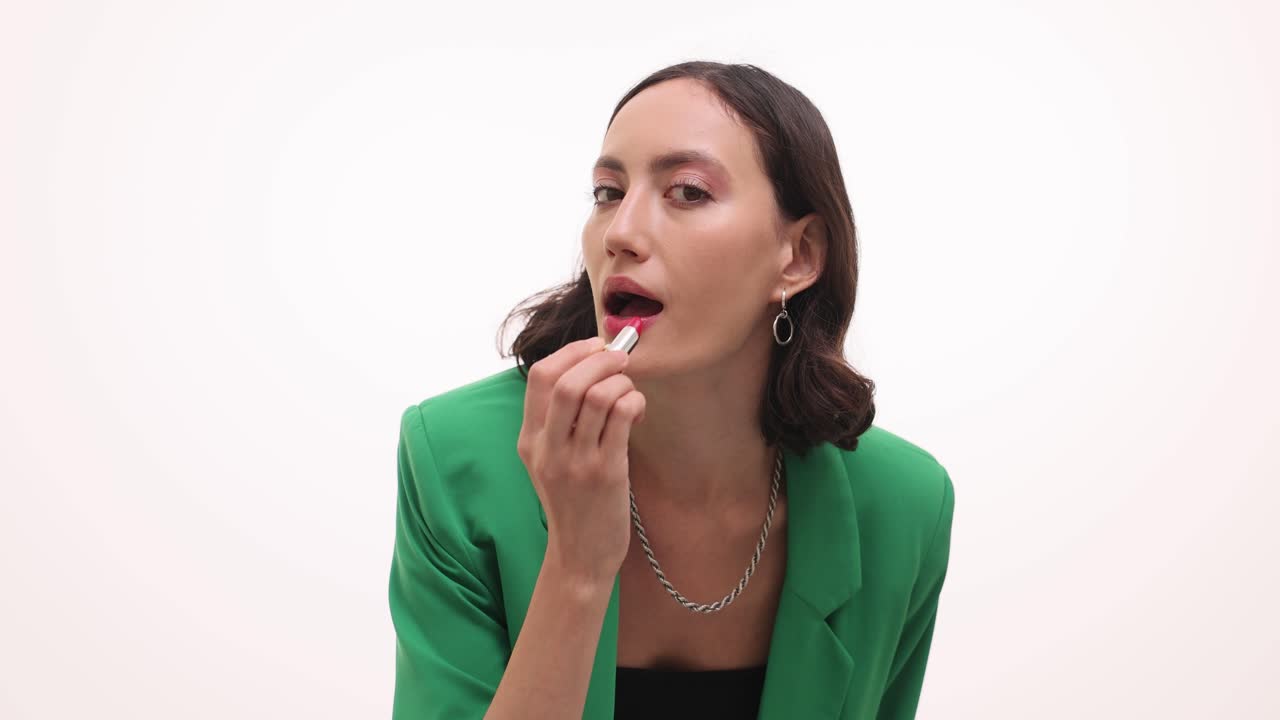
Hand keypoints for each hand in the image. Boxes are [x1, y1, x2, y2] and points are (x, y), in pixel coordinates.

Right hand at [517, 337, 645, 585]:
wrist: (580, 555)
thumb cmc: (573, 503)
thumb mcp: (550, 462)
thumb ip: (559, 423)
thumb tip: (593, 370)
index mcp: (529, 440)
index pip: (539, 377)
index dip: (571, 352)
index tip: (596, 347)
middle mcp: (547, 448)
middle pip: (567, 381)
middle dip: (600, 358)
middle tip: (622, 359)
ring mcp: (575, 461)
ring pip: (598, 395)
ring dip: (622, 382)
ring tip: (630, 392)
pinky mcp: (605, 473)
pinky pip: (621, 418)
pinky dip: (634, 402)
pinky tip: (637, 412)